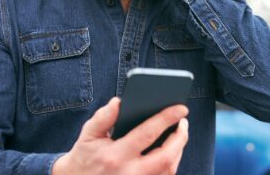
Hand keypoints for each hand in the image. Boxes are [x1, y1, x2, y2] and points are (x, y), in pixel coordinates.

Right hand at [52, 97, 188, 174]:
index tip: (181, 108)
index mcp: (115, 156)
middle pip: (166, 157)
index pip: (147, 134)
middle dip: (180, 138)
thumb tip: (119, 101)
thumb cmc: (84, 157)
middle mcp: (129, 174)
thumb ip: (103, 117)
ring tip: (180, 132)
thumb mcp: (88, 135)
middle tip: (184, 122)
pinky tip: (171, 149)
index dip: (166, 119)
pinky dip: (170, 162)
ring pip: (168, 170)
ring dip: (178, 150)